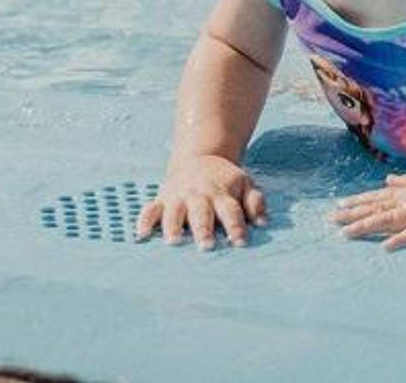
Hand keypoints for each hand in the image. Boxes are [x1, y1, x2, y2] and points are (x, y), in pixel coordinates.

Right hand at [135, 154, 267, 248]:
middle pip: (202, 213)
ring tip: (174, 241)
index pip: (231, 211)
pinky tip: (141, 234)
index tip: (240, 242)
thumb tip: (263, 222)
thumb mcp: (245, 184)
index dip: (236, 226)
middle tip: (207, 246)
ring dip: (174, 226)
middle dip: (204, 229)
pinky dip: (144, 221)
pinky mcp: (162, 199)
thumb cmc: (225, 180)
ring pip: (175, 212)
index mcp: (222, 193)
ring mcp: (178, 197)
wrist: (199, 158)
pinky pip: (150, 210)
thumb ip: (255, 202)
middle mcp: (199, 195)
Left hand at [330, 162, 405, 250]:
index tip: (339, 205)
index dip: (358, 201)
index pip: (379, 196)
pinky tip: (385, 247)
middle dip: (353, 214)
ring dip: (367, 226)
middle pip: (377, 207)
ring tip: (346, 233)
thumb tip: (389, 179)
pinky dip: (400, 239)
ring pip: (389, 219)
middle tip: (331, 219)